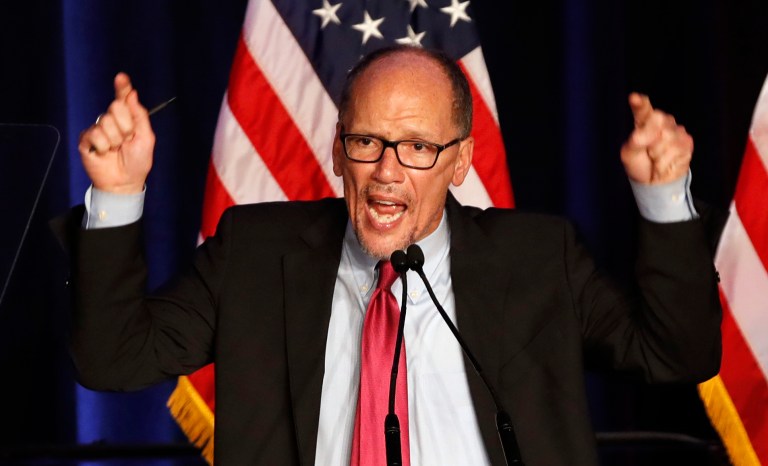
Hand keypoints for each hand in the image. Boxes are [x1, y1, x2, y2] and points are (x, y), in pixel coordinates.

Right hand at [78, 73, 154, 193]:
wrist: (124, 182)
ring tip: (116, 149)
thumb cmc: (137, 162)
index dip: (122, 88)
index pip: (123, 99)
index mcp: (127, 119)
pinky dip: (103, 146)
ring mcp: (98, 129)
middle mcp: (112, 121)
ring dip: (115, 139)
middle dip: (125, 127)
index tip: (121, 77)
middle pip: (116, 108)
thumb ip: (139, 116)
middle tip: (126, 141)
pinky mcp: (87, 139)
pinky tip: (104, 153)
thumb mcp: (146, 138)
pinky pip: (95, 134)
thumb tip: (132, 94)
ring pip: (106, 122)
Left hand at [620, 93, 692, 183]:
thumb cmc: (640, 164)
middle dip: (650, 138)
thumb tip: (646, 133)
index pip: (643, 110)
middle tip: (647, 151)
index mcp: (643, 122)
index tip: (634, 98)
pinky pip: (675, 150)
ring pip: (667, 137)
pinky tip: (664, 163)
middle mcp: (662, 122)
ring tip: (656, 159)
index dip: (640, 103)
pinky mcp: (687, 142)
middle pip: (658, 119)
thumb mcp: (629, 154)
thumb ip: (635, 142)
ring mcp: (676, 131)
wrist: (655, 182)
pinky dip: (665, 161)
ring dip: (657, 154)